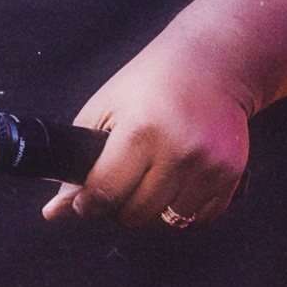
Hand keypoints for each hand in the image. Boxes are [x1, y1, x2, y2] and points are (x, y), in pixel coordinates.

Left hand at [42, 26, 250, 230]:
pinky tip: (175, 185)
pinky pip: (198, 219)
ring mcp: (208, 165)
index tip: (84, 202)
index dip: (87, 205)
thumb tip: (56, 212)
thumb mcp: (105, 108)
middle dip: (118, 207)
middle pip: (135, 214)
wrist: (213, 64)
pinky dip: (181, 212)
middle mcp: (178, 151)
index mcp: (140, 131)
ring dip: (150, 212)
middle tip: (119, 185)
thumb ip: (78, 163)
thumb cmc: (152, 82)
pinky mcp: (231, 174)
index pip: (104, 193)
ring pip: (166, 223)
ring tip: (147, 182)